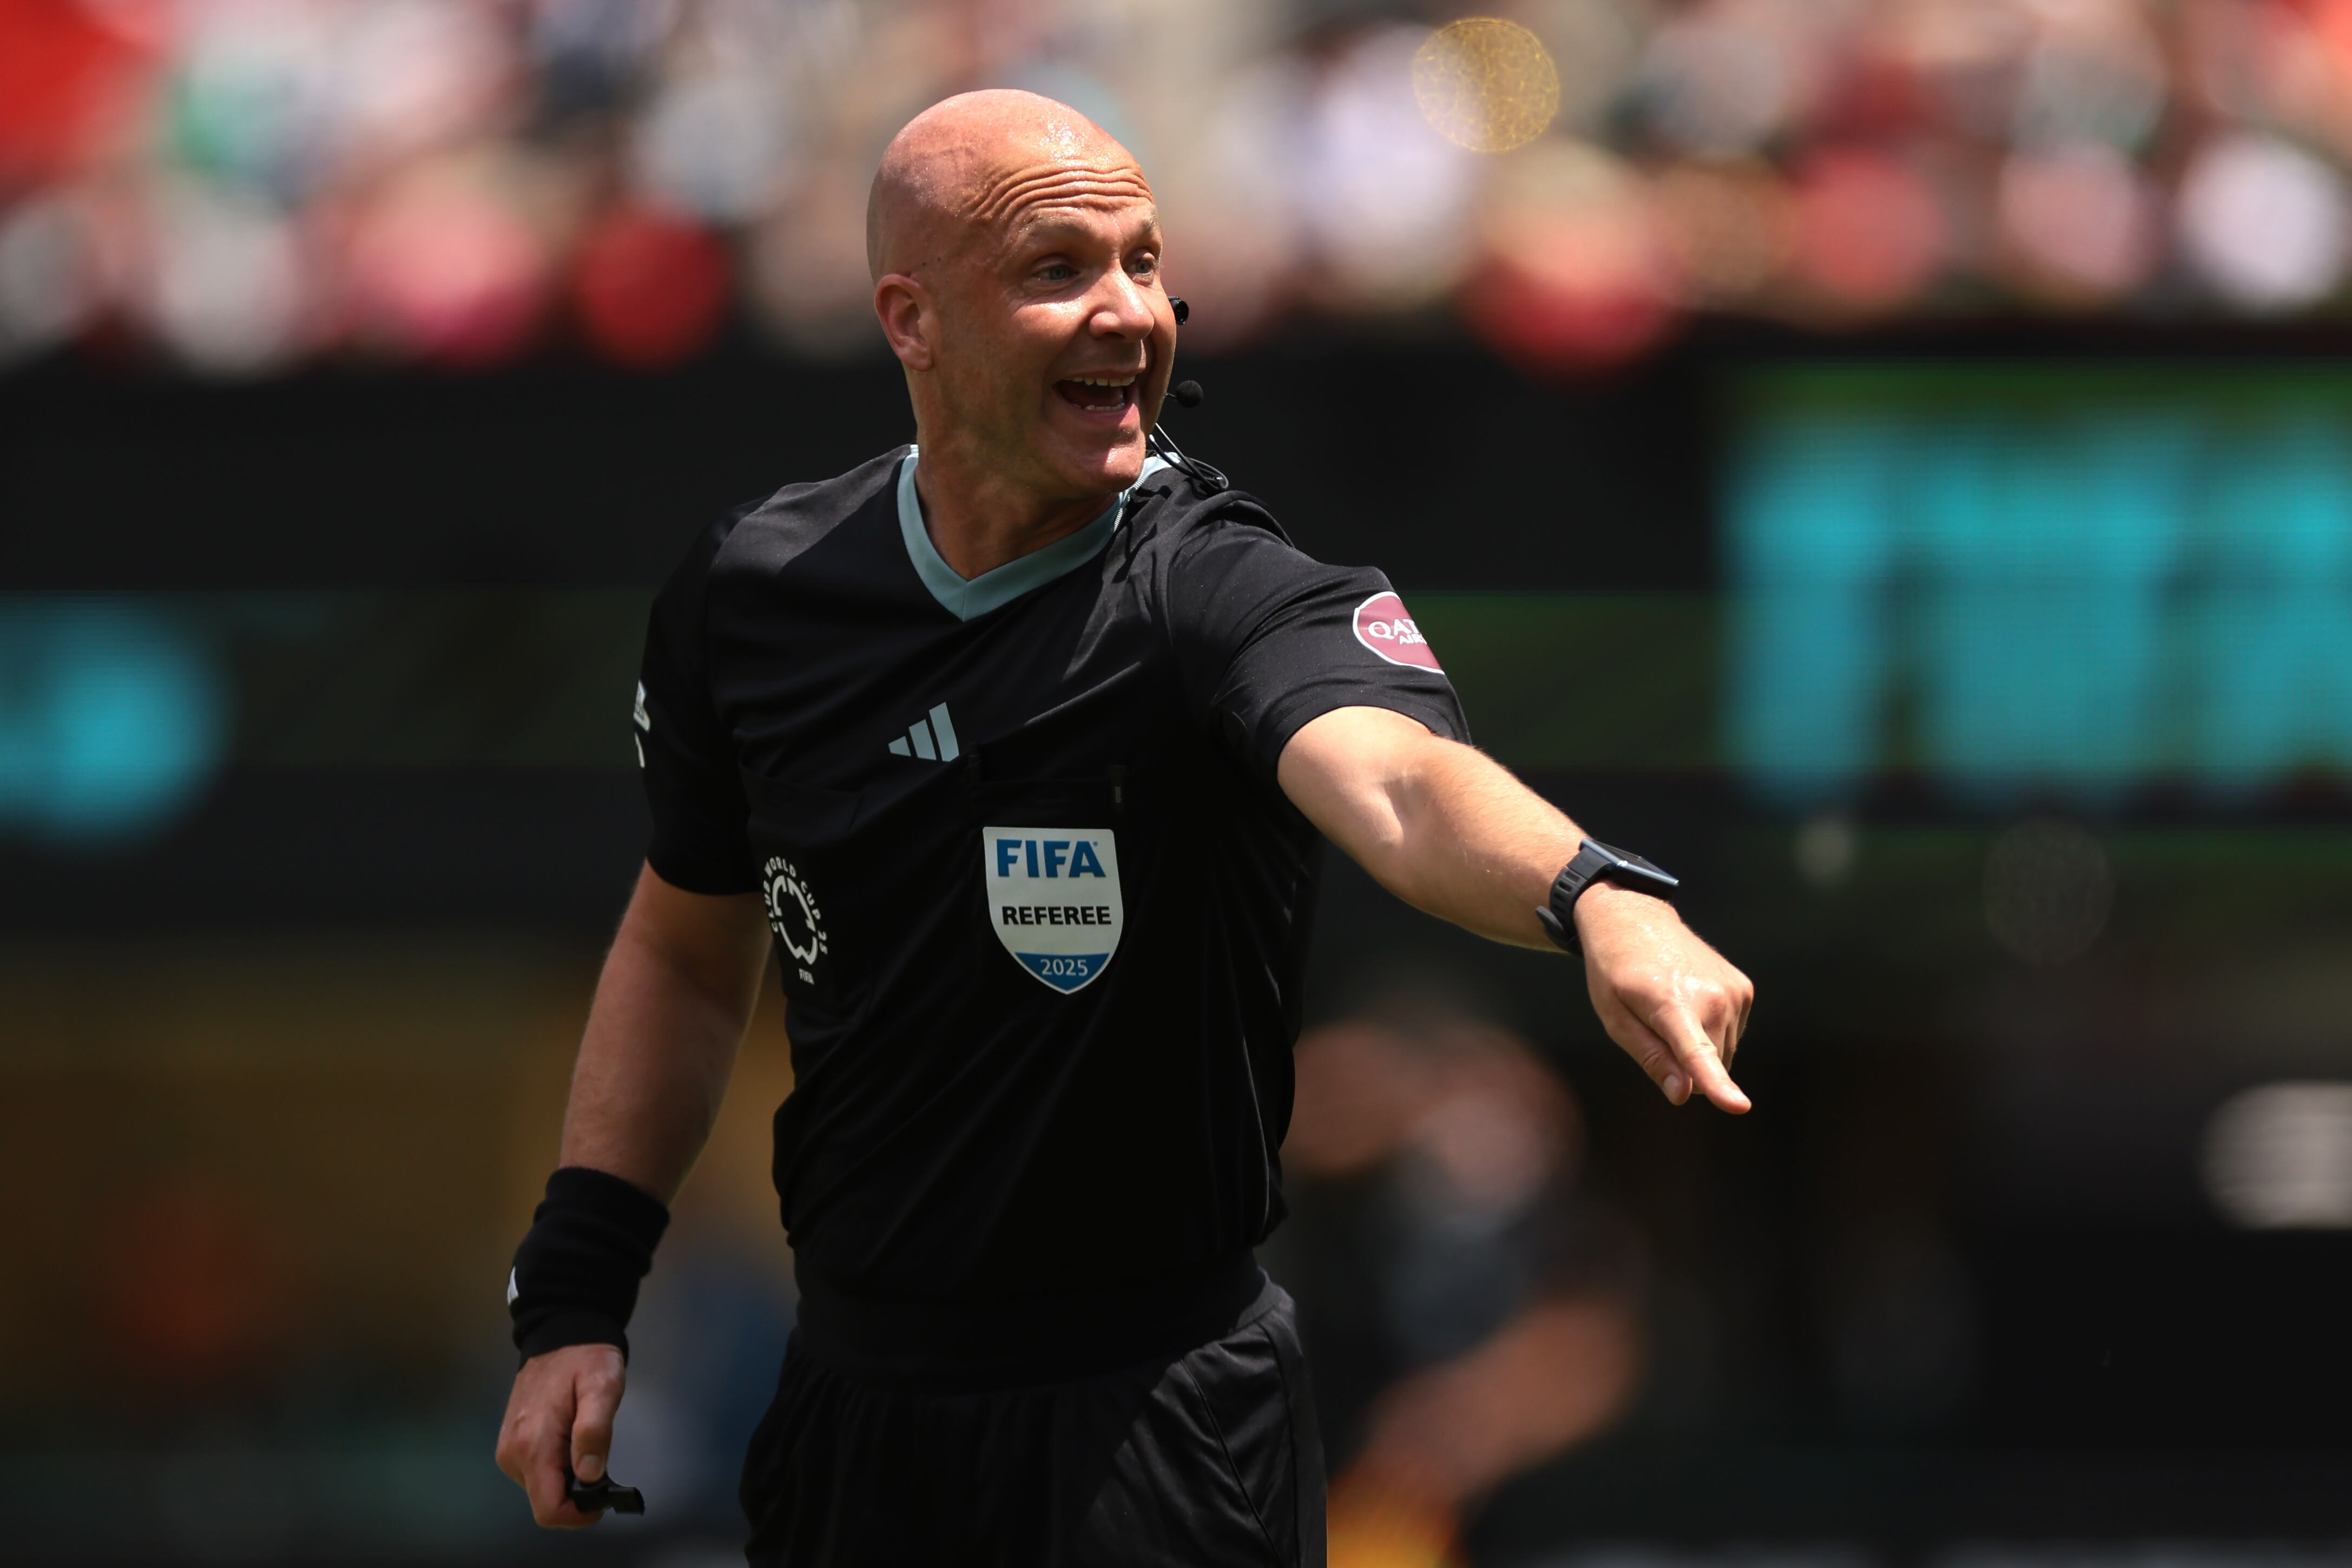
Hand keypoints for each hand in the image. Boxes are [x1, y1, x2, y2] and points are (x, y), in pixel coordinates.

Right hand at [495, 1343, 626, 1527]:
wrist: (561, 1334)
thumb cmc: (585, 1358)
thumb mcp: (602, 1387)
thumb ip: (595, 1430)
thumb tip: (589, 1475)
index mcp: (533, 1444)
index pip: (548, 1508)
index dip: (578, 1515)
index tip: (602, 1498)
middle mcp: (513, 1453)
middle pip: (546, 1501)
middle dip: (576, 1493)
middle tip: (598, 1459)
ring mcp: (509, 1449)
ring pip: (542, 1488)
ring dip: (568, 1478)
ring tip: (584, 1441)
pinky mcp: (511, 1445)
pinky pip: (537, 1472)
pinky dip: (557, 1466)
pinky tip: (570, 1439)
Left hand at [1575, 883, 1753, 1111]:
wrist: (1633, 918)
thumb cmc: (1615, 972)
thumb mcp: (1616, 1019)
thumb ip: (1650, 1058)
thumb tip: (1683, 1094)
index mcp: (1671, 1003)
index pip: (1698, 1054)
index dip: (1718, 1085)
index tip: (1740, 1107)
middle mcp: (1712, 996)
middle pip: (1710, 1066)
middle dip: (1685, 1065)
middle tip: (1654, 1027)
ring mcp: (1734, 991)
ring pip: (1724, 1053)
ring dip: (1698, 1047)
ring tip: (1670, 1009)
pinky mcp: (1744, 988)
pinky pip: (1732, 1034)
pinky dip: (1711, 1030)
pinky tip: (1688, 1002)